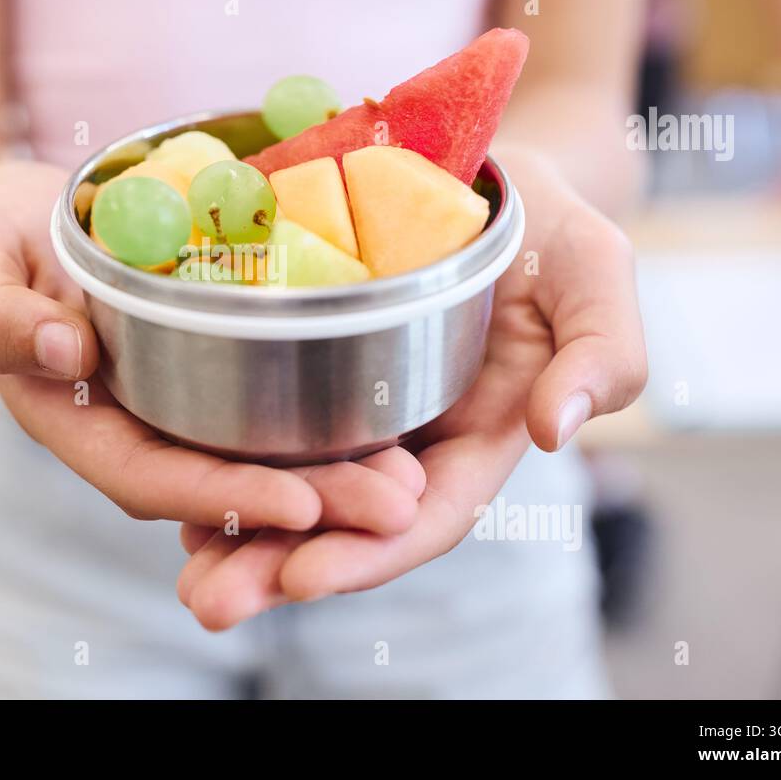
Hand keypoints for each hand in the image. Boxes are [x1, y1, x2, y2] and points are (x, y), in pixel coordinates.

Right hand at [0, 159, 423, 532]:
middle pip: (222, 483)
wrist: (31, 215)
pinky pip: (273, 405)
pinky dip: (329, 420)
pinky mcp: (214, 369)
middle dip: (309, 503)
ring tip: (412, 478)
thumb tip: (65, 355)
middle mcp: (135, 426)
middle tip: (397, 504)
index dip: (221, 496)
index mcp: (76, 418)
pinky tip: (392, 421)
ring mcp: (178, 403)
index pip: (150, 476)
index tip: (299, 504)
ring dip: (336, 474)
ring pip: (258, 454)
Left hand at [176, 152, 648, 629]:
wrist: (480, 177)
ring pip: (298, 491)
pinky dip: (227, 471)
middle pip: (348, 523)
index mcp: (482, 435)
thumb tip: (556, 430)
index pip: (427, 514)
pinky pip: (266, 434)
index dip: (371, 552)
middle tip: (210, 602)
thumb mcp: (593, 272)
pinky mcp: (311, 378)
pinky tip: (177, 499)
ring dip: (241, 538)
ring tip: (187, 572)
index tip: (303, 577)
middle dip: (281, 567)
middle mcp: (415, 441)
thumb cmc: (547, 226)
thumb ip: (603, 352)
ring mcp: (359, 415)